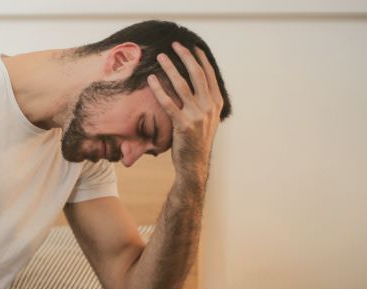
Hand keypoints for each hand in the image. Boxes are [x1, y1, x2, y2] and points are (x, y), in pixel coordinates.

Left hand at [147, 42, 223, 176]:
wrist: (194, 165)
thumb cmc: (196, 141)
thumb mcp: (207, 120)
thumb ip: (204, 102)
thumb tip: (197, 85)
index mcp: (216, 103)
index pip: (209, 75)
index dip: (200, 59)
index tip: (191, 46)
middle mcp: (209, 107)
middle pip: (197, 75)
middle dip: (185, 57)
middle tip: (175, 44)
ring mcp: (197, 116)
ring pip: (182, 85)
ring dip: (170, 68)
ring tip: (160, 57)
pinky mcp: (183, 125)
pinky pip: (168, 103)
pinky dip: (159, 89)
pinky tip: (151, 79)